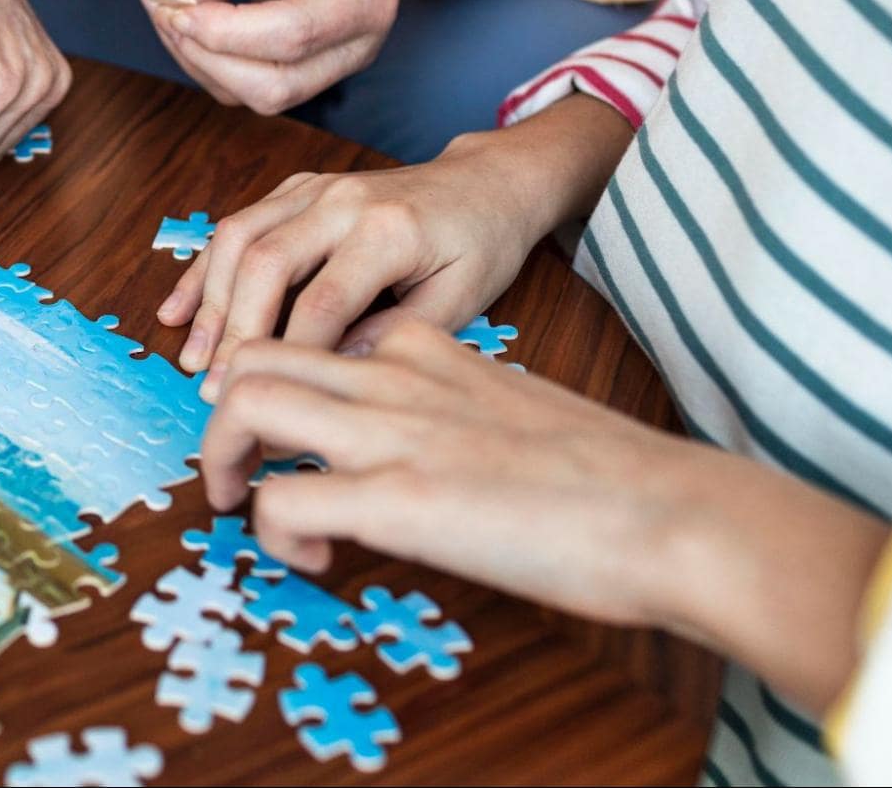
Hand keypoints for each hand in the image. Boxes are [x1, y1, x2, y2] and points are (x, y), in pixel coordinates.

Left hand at [145, 0, 407, 114]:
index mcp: (365, 0)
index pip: (292, 35)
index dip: (226, 29)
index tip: (175, 4)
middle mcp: (356, 45)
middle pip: (276, 87)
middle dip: (209, 57)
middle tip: (164, 12)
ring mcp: (332, 62)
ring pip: (259, 96)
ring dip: (203, 64)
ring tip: (168, 13)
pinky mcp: (304, 64)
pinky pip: (250, 86)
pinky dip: (209, 63)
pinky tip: (186, 24)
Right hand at [159, 152, 539, 395]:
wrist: (487, 181)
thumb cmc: (481, 244)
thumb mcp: (464, 298)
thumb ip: (397, 334)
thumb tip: (330, 370)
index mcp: (388, 230)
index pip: (323, 301)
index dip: (292, 358)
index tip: (276, 408)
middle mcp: (342, 200)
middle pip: (266, 263)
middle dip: (235, 331)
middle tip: (215, 390)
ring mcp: (314, 188)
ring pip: (239, 238)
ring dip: (210, 302)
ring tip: (192, 358)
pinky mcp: (298, 189)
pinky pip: (238, 224)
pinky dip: (203, 269)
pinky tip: (177, 311)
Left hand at [202, 315, 890, 711]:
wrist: (671, 510)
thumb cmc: (608, 477)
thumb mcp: (508, 409)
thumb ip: (450, 408)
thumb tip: (414, 452)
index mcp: (427, 350)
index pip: (313, 332)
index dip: (279, 380)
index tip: (287, 438)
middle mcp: (395, 376)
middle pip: (254, 355)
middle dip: (220, 412)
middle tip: (235, 471)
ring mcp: (391, 431)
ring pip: (245, 403)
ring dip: (222, 460)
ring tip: (242, 505)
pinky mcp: (397, 498)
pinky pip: (282, 503)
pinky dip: (275, 535)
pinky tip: (316, 560)